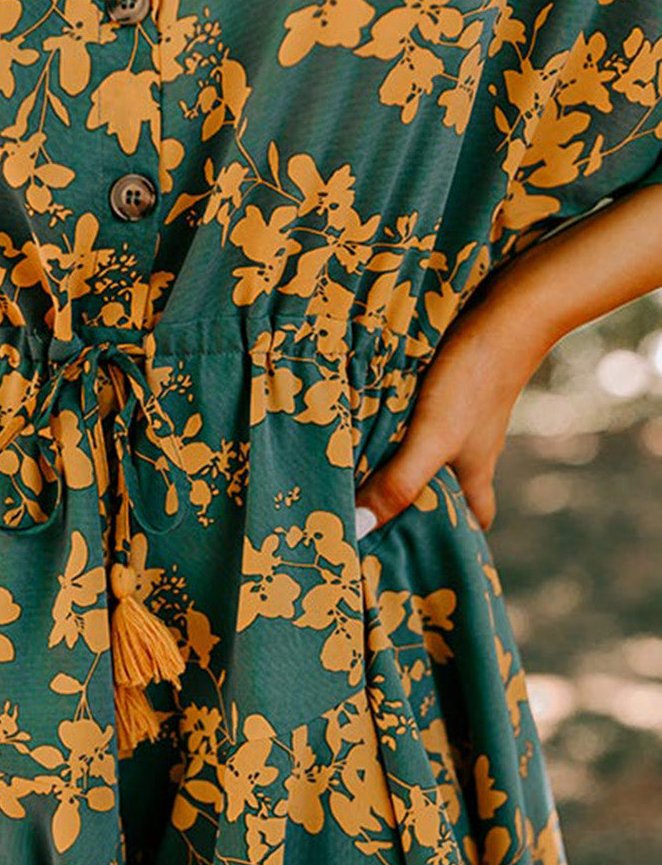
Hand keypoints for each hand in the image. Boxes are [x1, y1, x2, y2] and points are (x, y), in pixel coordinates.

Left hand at [352, 289, 548, 538]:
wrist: (508, 310)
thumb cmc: (474, 380)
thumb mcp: (432, 438)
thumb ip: (400, 483)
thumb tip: (359, 529)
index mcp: (476, 473)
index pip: (476, 520)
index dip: (458, 539)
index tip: (423, 554)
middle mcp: (473, 449)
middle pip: (451, 488)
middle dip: (421, 502)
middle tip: (375, 515)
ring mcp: (465, 416)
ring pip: (435, 451)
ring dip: (403, 460)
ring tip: (357, 470)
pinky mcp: (453, 386)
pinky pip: (425, 417)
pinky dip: (401, 424)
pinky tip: (370, 418)